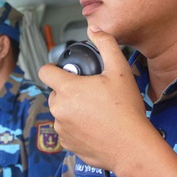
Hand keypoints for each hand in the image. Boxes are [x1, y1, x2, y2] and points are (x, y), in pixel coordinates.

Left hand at [38, 28, 149, 169]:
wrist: (132, 147)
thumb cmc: (126, 110)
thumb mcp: (120, 70)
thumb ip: (106, 44)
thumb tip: (94, 29)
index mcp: (67, 89)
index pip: (45, 71)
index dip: (54, 68)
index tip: (65, 71)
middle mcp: (59, 109)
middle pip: (55, 92)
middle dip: (69, 90)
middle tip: (92, 92)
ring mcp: (61, 128)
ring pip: (61, 112)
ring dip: (73, 110)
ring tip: (96, 111)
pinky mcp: (67, 144)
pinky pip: (66, 130)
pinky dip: (76, 128)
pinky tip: (95, 127)